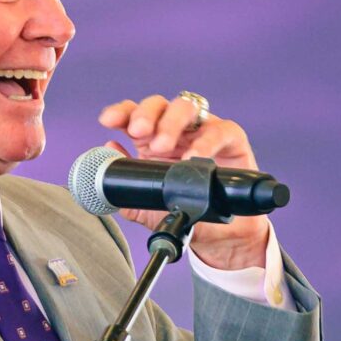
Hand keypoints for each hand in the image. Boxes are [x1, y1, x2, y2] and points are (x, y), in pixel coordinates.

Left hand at [97, 92, 271, 274]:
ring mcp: (203, 131)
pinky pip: (220, 130)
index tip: (109, 121)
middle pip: (158, 104)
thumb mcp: (146, 204)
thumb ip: (123, 184)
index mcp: (151, 141)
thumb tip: (109, 153)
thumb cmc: (183, 214)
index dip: (121, 112)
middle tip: (138, 133)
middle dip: (145, 114)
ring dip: (170, 122)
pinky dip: (205, 141)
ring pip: (186, 107)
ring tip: (162, 147)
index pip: (133, 115)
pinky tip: (193, 157)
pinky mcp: (231, 140)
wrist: (219, 236)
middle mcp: (176, 131)